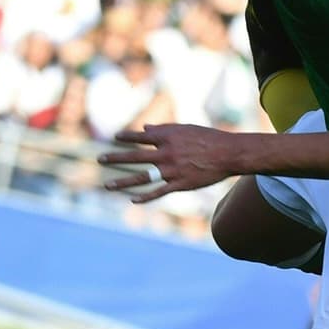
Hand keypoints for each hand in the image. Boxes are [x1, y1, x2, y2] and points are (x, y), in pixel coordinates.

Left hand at [100, 123, 236, 202]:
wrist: (228, 153)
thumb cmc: (208, 137)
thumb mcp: (186, 129)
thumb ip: (164, 129)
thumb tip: (145, 129)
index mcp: (169, 137)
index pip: (142, 137)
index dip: (127, 137)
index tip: (114, 137)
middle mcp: (167, 153)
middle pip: (136, 157)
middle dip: (116, 158)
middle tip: (100, 159)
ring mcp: (172, 170)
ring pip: (142, 178)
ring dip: (123, 182)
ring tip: (107, 185)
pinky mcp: (180, 184)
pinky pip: (158, 192)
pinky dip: (145, 197)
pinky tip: (133, 200)